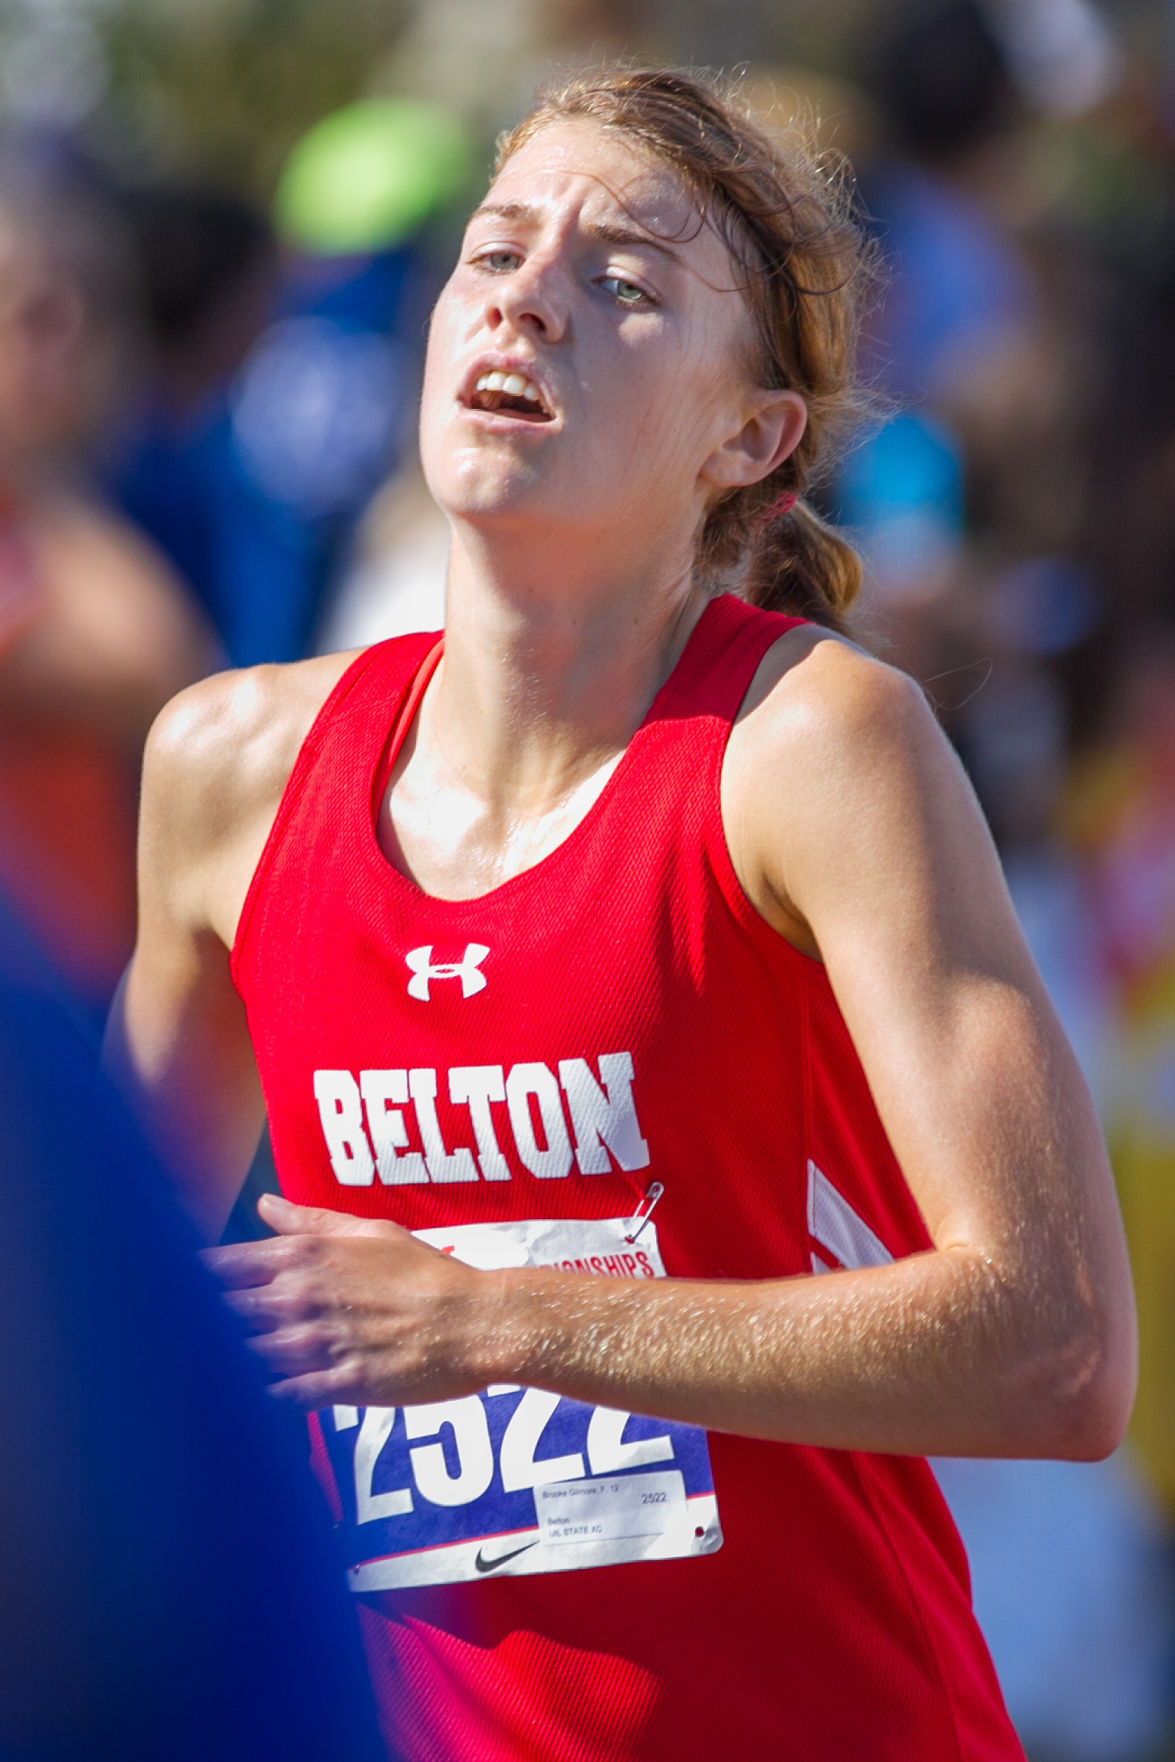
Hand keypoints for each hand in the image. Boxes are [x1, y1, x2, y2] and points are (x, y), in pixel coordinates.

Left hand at [203, 1194, 491, 1410]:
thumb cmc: (426, 1273)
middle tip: (178, 1333)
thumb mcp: (371, 1232)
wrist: (476, 1322)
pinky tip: (251, 1399)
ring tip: (203, 1369)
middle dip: (196, 1322)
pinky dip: (262, 1397)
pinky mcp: (337, 1386)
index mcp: (305, 1257)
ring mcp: (318, 1344)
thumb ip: (310, 1221)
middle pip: (221, 1314)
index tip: (174, 1286)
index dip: (191, 1279)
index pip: (222, 1267)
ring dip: (225, 1363)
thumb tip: (264, 1204)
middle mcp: (302, 1299)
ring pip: (245, 1358)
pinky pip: (280, 1397)